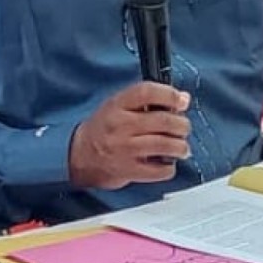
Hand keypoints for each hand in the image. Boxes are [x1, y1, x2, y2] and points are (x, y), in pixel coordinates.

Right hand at [68, 82, 190, 190]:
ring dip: (181, 146)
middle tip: (183, 127)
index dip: (170, 95)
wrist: (80, 155)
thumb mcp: (118, 105)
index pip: (147, 92)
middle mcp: (120, 125)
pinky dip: (169, 167)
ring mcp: (124, 149)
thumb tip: (182, 99)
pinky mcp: (129, 170)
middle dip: (182, 124)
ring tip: (181, 147)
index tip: (182, 101)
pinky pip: (160, 170)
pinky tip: (166, 162)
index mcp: (117, 105)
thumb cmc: (104, 129)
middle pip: (163, 120)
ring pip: (166, 145)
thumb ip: (147, 100)